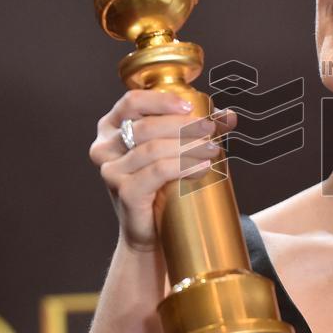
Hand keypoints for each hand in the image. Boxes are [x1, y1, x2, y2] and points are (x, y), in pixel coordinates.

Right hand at [87, 89, 237, 250]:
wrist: (150, 232)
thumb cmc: (160, 185)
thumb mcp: (170, 150)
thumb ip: (193, 129)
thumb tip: (228, 115)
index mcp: (111, 127)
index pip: (131, 102)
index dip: (161, 100)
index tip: (190, 107)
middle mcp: (104, 147)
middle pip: (145, 126)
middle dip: (182, 125)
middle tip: (209, 129)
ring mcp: (111, 171)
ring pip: (153, 149)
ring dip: (187, 146)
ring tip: (212, 150)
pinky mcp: (124, 192)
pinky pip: (156, 172)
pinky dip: (182, 166)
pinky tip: (202, 167)